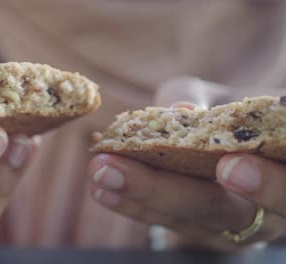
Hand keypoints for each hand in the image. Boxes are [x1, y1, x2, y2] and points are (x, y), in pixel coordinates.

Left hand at [88, 77, 285, 250]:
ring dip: (136, 197)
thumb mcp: (233, 100)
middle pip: (219, 211)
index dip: (267, 184)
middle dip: (162, 190)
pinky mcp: (200, 231)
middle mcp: (262, 214)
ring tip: (98, 174)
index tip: (229, 166)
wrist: (241, 145)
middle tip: (112, 169)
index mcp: (284, 174)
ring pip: (185, 220)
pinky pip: (166, 222)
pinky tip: (101, 190)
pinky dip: (133, 205)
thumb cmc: (240, 118)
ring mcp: (228, 229)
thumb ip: (207, 101)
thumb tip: (180, 111)